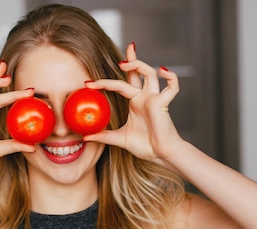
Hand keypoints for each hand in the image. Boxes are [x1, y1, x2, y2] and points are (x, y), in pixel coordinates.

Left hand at [84, 43, 183, 164]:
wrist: (160, 154)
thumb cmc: (145, 146)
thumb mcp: (119, 139)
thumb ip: (103, 136)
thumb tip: (85, 137)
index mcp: (134, 102)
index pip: (119, 85)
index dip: (104, 82)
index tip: (88, 83)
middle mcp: (144, 97)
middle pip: (137, 72)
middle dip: (131, 58)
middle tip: (126, 46)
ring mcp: (154, 98)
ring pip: (149, 74)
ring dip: (138, 65)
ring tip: (124, 63)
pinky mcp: (163, 103)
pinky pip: (172, 87)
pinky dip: (171, 77)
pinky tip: (162, 71)